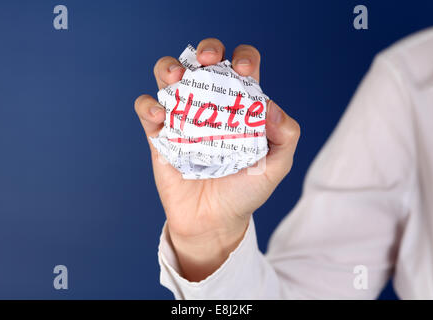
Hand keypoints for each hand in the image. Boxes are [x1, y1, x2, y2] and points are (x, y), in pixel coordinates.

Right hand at [134, 38, 299, 281]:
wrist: (213, 222)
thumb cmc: (245, 192)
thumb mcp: (276, 166)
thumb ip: (285, 136)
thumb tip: (269, 105)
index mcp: (239, 106)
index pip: (242, 67)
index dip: (244, 58)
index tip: (243, 71)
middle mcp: (209, 105)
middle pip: (204, 61)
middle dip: (207, 49)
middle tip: (208, 60)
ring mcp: (182, 117)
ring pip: (169, 74)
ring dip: (170, 67)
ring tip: (177, 77)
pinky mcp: (159, 134)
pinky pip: (146, 109)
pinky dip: (148, 104)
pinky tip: (161, 116)